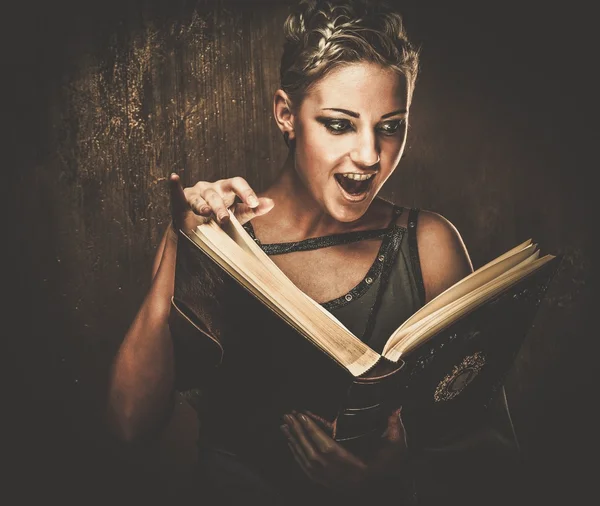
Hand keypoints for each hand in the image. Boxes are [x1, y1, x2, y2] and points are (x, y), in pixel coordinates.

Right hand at [169, 173, 273, 233]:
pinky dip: (175, 186)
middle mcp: (212, 188)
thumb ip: (253, 209)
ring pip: (200, 198)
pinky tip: (174, 178)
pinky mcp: (182, 201)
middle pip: (217, 194)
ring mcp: (196, 193)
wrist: (198, 228)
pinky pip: (178, 193)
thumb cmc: (220, 217)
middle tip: (225, 219)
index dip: (246, 191)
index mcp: (227, 189)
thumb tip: (272, 203)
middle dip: (220, 207)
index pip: (237, 183)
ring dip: (202, 206)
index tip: (255, 203)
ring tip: (205, 212)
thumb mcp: (239, 214)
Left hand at [281, 408, 408, 493]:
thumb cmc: (385, 469)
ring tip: (284, 425)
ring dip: (293, 439)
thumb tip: (396, 408)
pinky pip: (304, 466)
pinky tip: (291, 443)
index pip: (323, 442)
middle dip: (297, 430)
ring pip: (303, 457)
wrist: (378, 490)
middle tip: (287, 415)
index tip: (300, 413)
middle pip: (308, 448)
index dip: (310, 427)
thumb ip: (394, 428)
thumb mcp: (394, 449)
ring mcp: (325, 477)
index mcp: (346, 460)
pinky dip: (295, 452)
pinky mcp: (322, 480)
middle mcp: (332, 470)